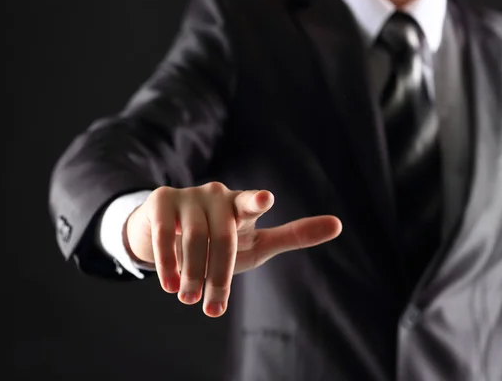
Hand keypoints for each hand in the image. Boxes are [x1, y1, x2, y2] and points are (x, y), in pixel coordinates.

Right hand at [124, 182, 341, 316]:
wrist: (171, 233)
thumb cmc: (223, 240)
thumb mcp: (258, 241)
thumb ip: (294, 235)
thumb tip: (339, 224)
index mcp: (241, 205)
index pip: (251, 203)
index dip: (257, 201)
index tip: (265, 199)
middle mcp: (216, 195)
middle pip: (221, 239)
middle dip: (217, 277)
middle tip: (211, 307)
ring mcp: (188, 196)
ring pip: (193, 239)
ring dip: (192, 274)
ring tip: (188, 299)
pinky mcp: (162, 201)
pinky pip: (164, 235)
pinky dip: (166, 263)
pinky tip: (169, 284)